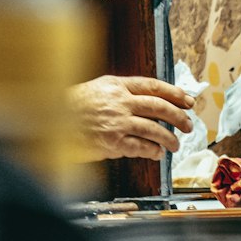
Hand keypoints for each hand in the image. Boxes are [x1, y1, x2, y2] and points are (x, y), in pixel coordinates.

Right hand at [68, 74, 194, 161]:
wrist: (51, 120)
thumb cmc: (73, 105)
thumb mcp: (98, 88)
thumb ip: (122, 92)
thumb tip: (148, 103)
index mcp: (117, 85)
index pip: (154, 87)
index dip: (175, 93)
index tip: (188, 101)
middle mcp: (120, 102)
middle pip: (160, 107)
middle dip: (179, 117)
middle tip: (188, 125)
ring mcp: (117, 122)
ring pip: (155, 130)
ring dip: (170, 139)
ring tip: (175, 145)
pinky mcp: (113, 142)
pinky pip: (142, 147)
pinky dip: (153, 152)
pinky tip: (156, 154)